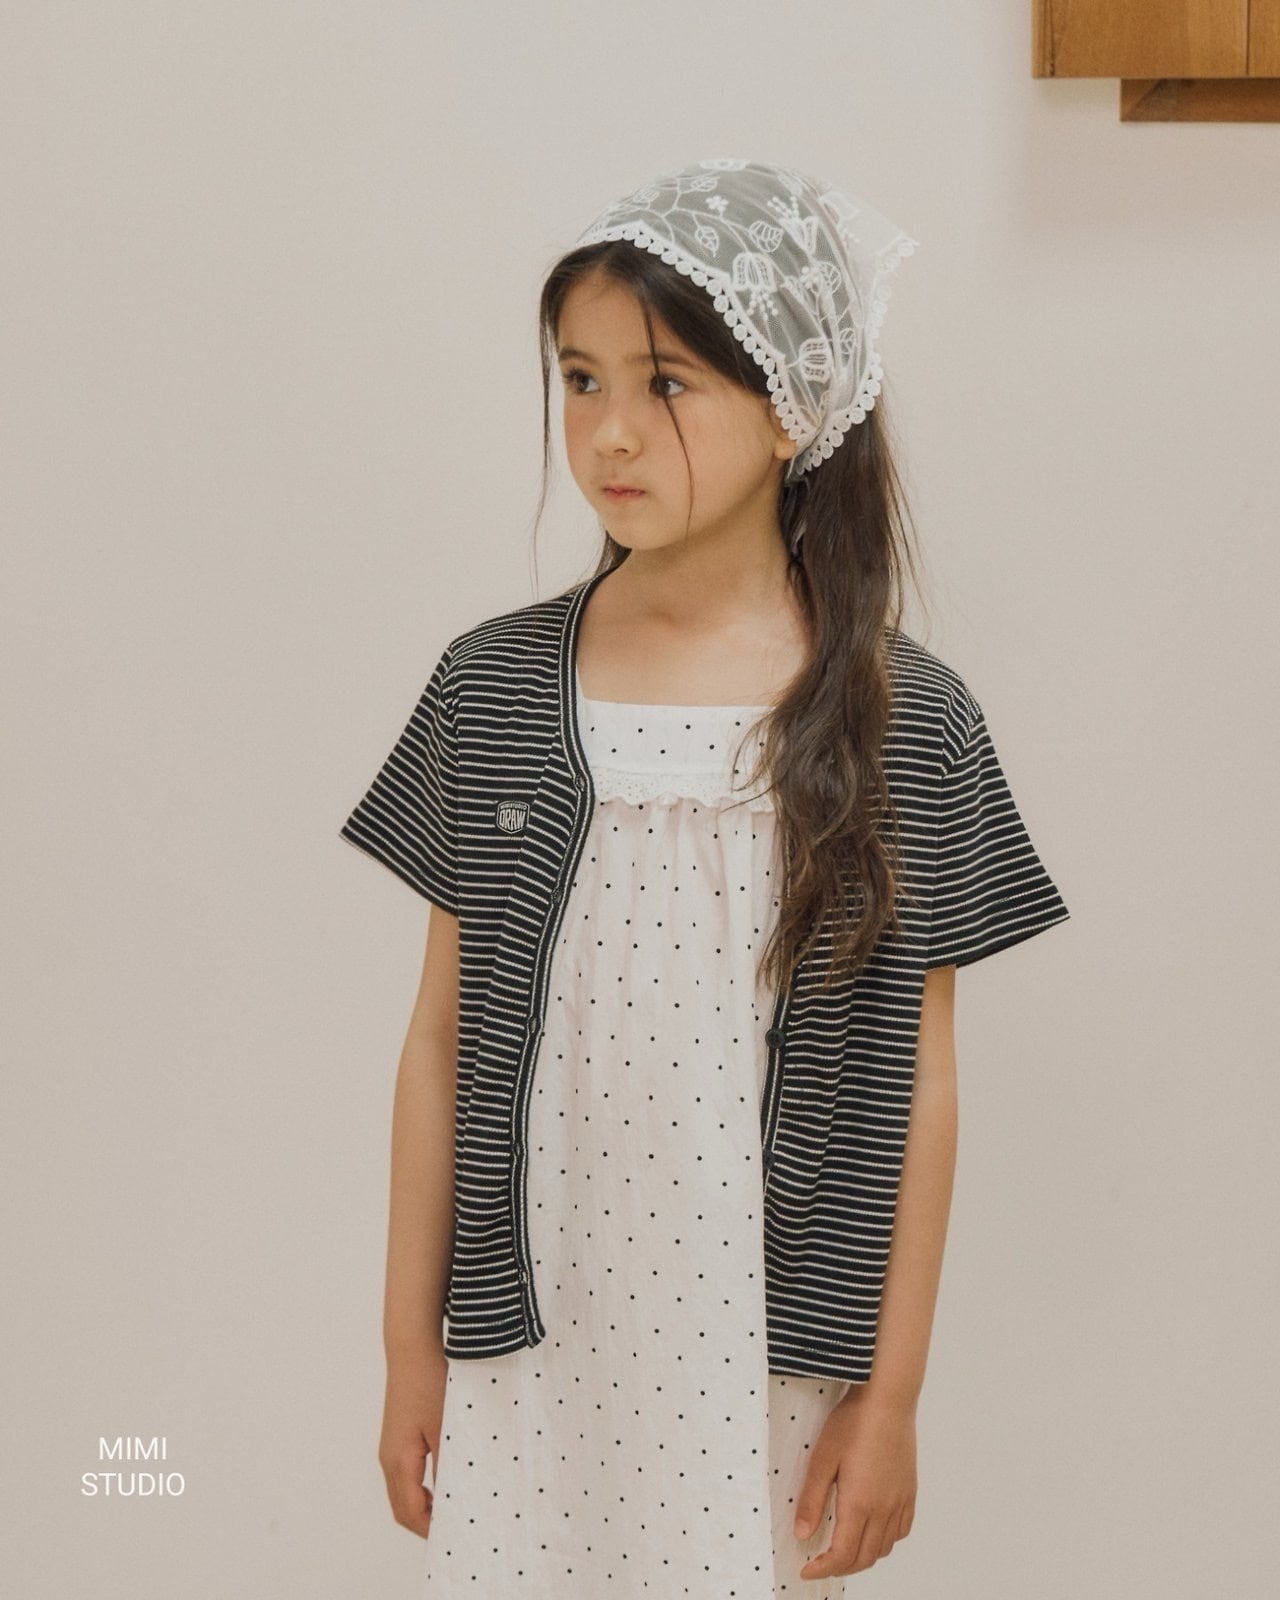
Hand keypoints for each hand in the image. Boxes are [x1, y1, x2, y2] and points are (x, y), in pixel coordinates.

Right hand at [379, 1342, 449, 1537]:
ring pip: (404, 1492)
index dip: (431, 1530)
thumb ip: (449, 1466)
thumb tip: (458, 1498)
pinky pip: (407, 1475)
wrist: (412, 1346)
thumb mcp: (445, 1427)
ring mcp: (392, 1447)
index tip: (457, 1537)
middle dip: (427, 1524)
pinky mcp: (399, 1436)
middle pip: (403, 1507)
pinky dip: (423, 1489)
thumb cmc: (428, 1382)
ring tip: (456, 1509)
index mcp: (398, 1461)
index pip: (410, 1512)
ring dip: (425, 1506)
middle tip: (458, 1529)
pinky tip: (447, 1482)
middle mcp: (389, 1458)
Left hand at [792, 1390, 916, 1580]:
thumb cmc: (853, 1423)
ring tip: (843, 1548)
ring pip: (884, 1548)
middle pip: (864, 1558)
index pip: (842, 1555)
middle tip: (820, 1563)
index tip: (807, 1570)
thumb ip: (812, 1500)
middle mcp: (884, 1510)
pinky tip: (872, 1530)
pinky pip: (901, 1531)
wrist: (887, 1399)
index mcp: (859, 1504)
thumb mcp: (822, 1459)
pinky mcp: (910, 1491)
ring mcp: (900, 1501)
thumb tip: (802, 1534)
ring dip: (862, 1556)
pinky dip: (885, 1541)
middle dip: (840, 1568)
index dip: (823, 1569)